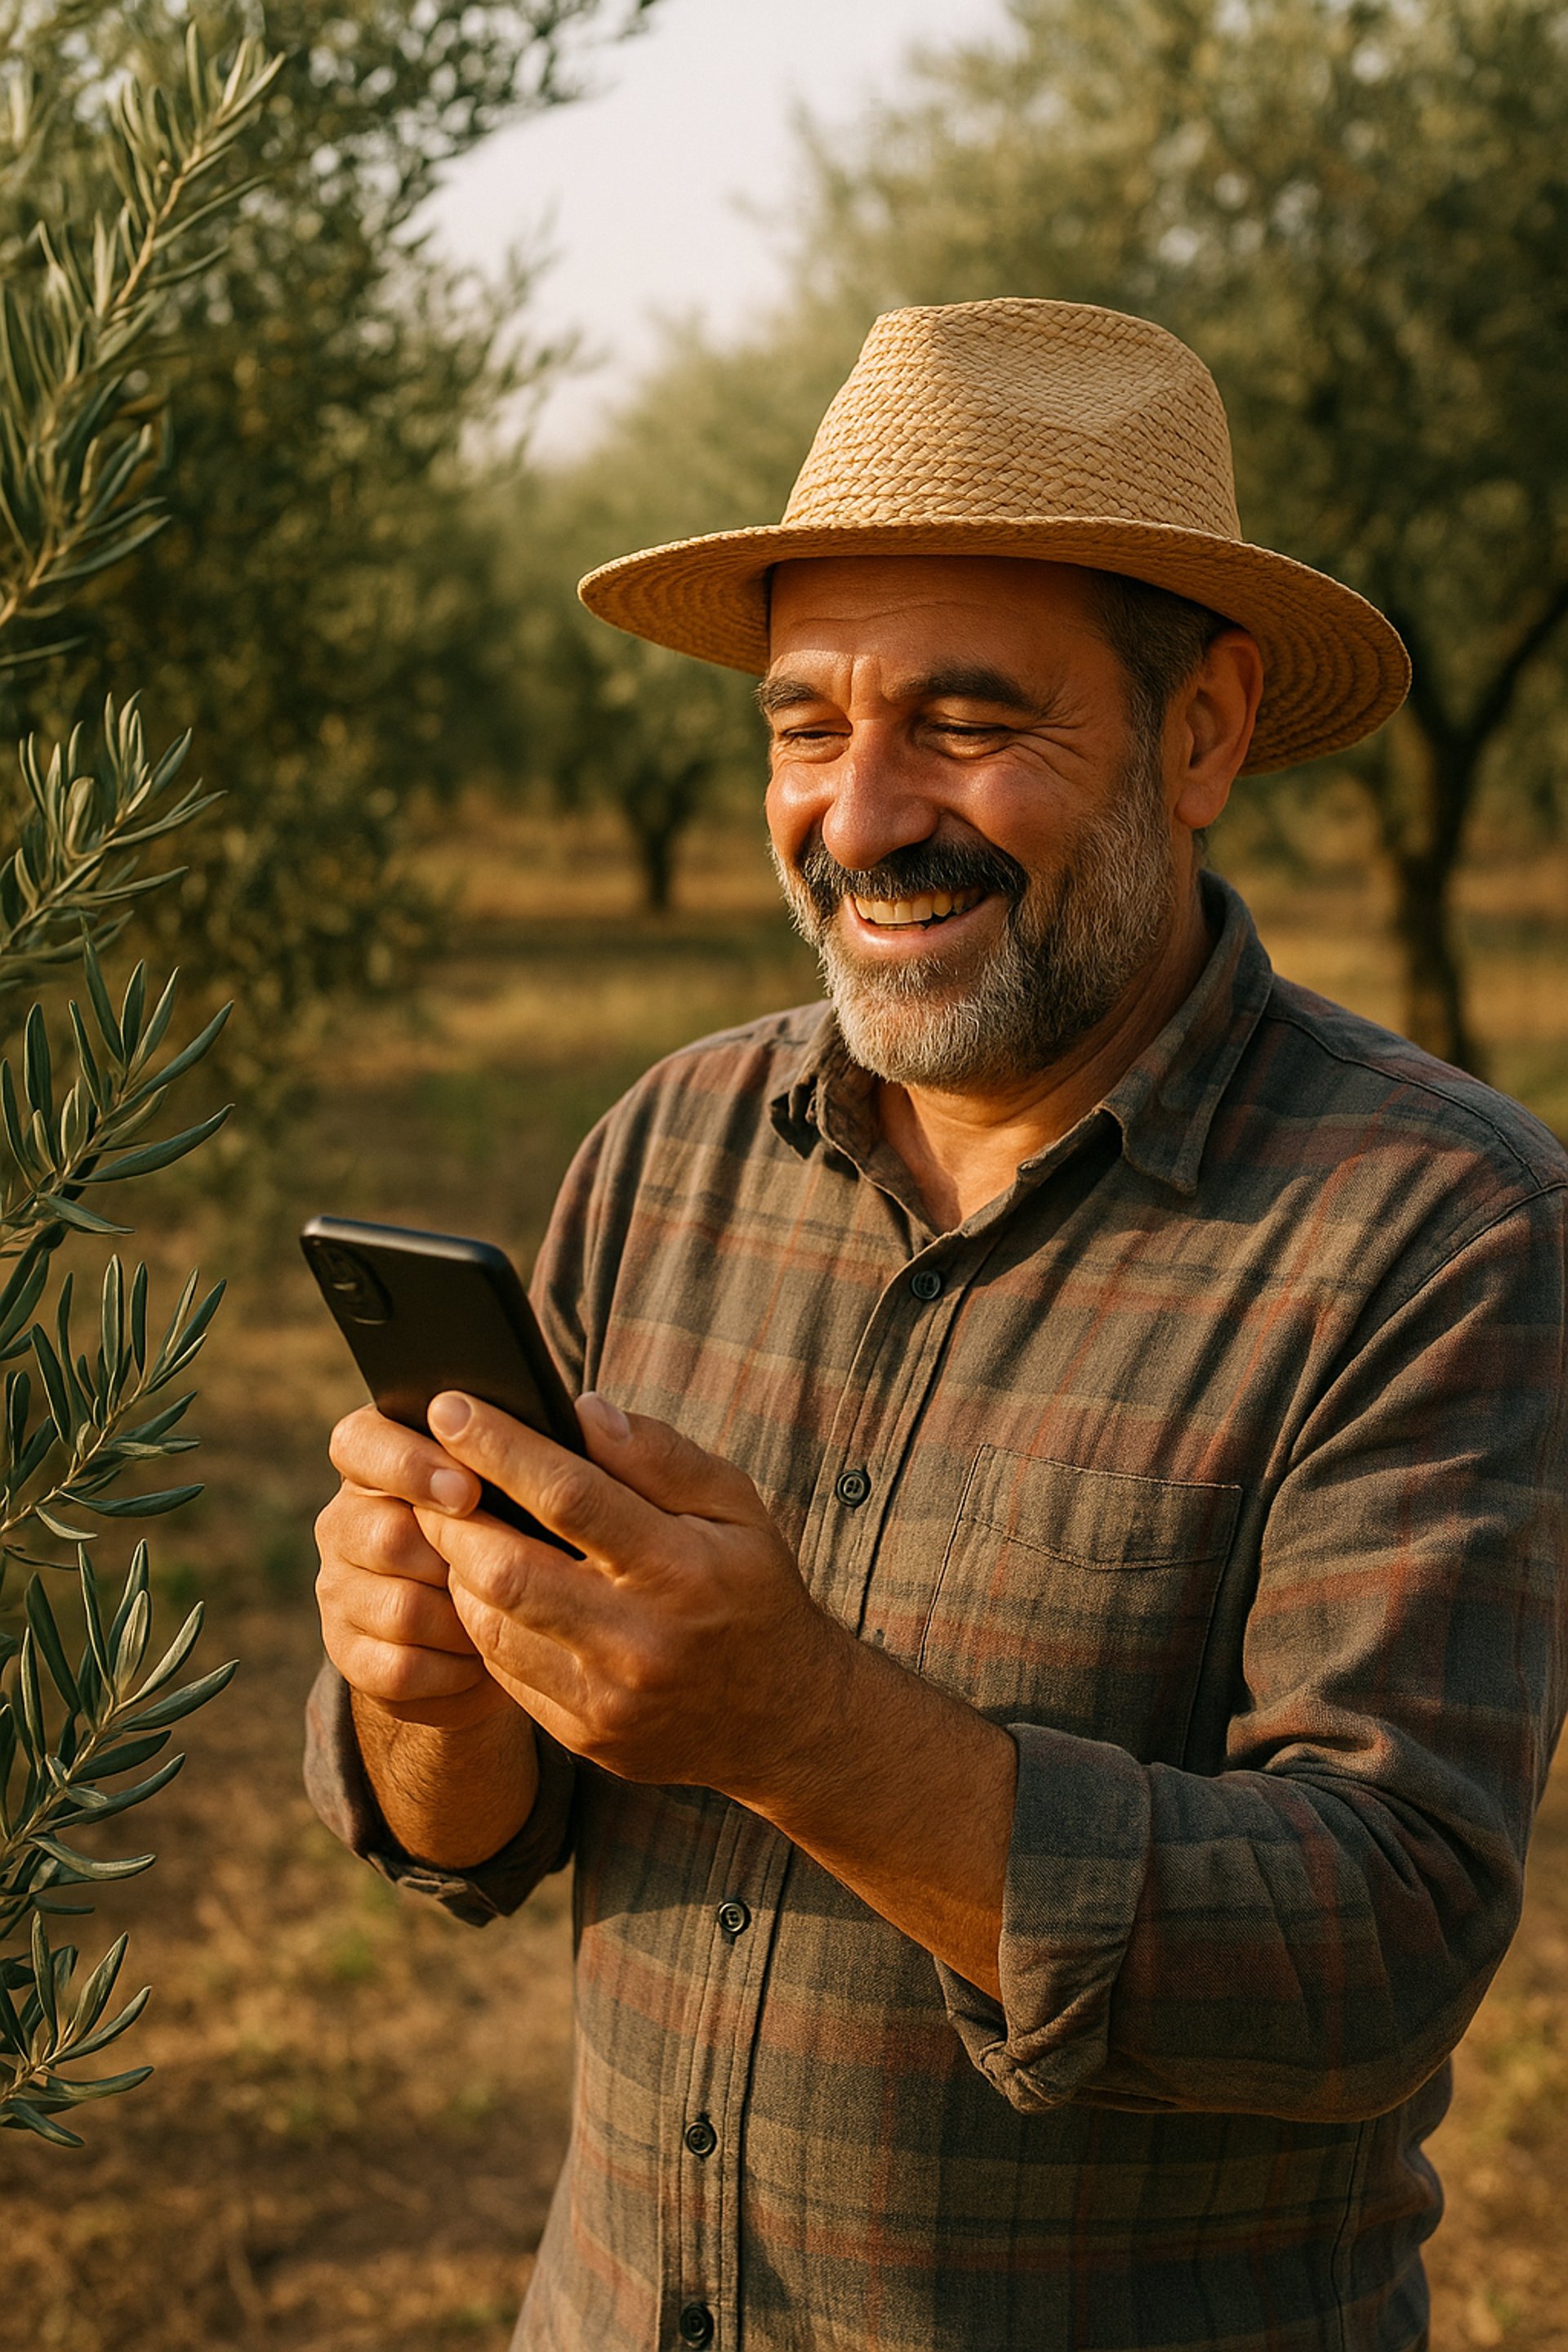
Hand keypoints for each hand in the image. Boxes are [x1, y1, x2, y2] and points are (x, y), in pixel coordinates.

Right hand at [315, 1405, 520, 1731]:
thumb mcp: (523, 1484)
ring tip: (514, 1614)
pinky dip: (454, 1668)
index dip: (409, 1464)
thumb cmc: (520, 1531)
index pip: (359, 1443)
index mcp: (377, 1458)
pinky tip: (486, 1658)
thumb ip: (540, 1447)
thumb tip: (588, 1418)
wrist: (496, 1630)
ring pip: (400, 1608)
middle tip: (517, 1566)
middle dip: (457, 1557)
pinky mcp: (349, 1656)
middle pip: (385, 1535)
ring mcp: (339, 1590)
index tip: (471, 1491)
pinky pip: (401, 1667)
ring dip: (467, 1618)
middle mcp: (345, 1521)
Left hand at [414, 1390, 854, 1798]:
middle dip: (452, 1515)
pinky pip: (502, 1670)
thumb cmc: (750, 1588)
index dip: (499, 1446)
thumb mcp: (735, 1506)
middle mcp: (641, 1640)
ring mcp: (607, 1698)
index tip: (449, 1407)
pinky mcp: (583, 1735)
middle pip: (508, 1569)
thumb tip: (582, 1410)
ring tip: (456, 1526)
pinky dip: (481, 1619)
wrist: (782, 1716)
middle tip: (429, 1476)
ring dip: (458, 1567)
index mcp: (682, 1568)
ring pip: (490, 1623)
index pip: (569, 1496)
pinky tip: (485, 1586)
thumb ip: (660, 1455)